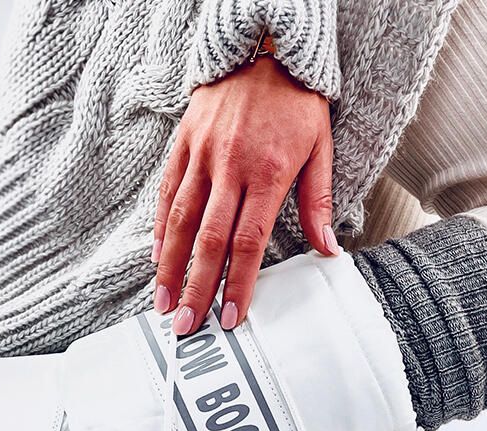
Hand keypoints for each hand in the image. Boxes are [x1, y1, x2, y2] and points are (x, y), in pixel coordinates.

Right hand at [153, 55, 336, 335]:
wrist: (267, 47)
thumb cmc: (297, 102)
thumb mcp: (321, 148)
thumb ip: (319, 202)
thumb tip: (328, 250)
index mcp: (269, 173)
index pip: (249, 242)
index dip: (238, 283)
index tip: (230, 317)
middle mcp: (231, 166)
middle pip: (209, 240)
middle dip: (197, 289)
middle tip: (187, 327)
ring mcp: (203, 155)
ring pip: (181, 220)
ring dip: (170, 267)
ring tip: (164, 302)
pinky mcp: (185, 142)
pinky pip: (168, 191)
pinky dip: (161, 227)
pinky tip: (158, 257)